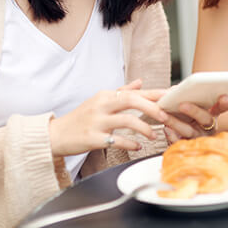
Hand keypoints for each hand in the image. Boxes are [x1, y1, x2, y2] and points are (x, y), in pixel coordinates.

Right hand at [48, 79, 168, 156]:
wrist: (56, 135)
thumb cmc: (81, 118)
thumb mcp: (100, 100)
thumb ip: (122, 91)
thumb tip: (140, 82)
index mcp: (106, 95)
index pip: (135, 92)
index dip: (155, 94)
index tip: (171, 97)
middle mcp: (102, 105)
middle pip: (132, 100)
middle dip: (153, 108)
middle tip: (166, 117)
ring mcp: (97, 121)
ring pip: (127, 120)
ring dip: (144, 128)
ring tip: (153, 135)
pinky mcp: (92, 138)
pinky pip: (116, 140)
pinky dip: (130, 143)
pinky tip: (138, 146)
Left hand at [163, 94, 227, 142]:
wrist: (183, 143)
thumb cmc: (186, 119)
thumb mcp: (191, 109)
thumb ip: (187, 98)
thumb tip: (175, 90)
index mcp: (212, 115)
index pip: (222, 108)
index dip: (223, 103)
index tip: (223, 96)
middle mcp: (208, 128)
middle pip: (205, 119)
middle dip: (194, 111)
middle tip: (182, 105)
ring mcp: (199, 138)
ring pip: (189, 131)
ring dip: (176, 123)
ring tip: (164, 116)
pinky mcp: (188, 148)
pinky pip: (180, 143)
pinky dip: (172, 136)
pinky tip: (166, 129)